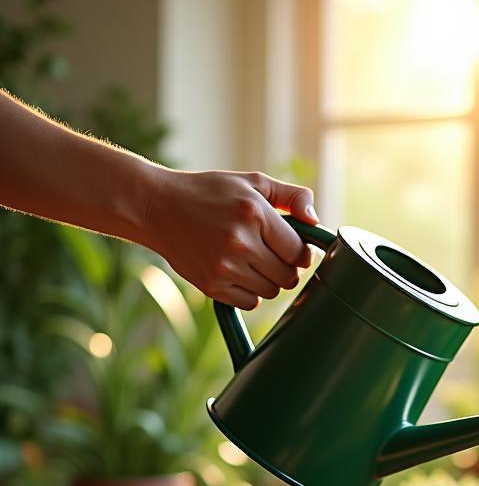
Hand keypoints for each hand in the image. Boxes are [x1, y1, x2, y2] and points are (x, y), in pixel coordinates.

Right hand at [143, 168, 319, 308]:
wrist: (156, 207)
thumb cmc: (208, 193)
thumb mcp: (251, 183)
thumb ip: (291, 197)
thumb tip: (316, 221)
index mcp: (255, 214)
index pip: (299, 252)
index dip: (300, 253)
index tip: (292, 248)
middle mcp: (241, 242)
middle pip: (288, 276)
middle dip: (285, 267)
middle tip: (271, 254)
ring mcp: (225, 266)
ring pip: (271, 291)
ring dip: (268, 280)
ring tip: (251, 261)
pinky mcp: (212, 285)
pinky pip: (251, 302)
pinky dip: (249, 292)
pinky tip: (237, 272)